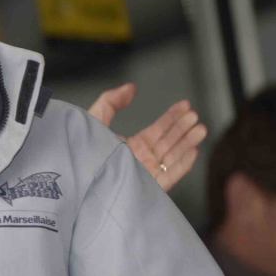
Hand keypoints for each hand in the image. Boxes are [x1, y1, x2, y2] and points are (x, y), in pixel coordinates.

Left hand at [88, 82, 206, 190]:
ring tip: (200, 128)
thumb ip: (111, 101)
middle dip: (183, 128)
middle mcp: (141, 161)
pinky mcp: (147, 188)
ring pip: (172, 157)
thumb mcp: (94, 120)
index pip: (158, 131)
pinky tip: (193, 150)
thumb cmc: (80, 151)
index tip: (185, 104)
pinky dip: (182, 164)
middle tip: (194, 115)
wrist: (75, 177)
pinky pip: (169, 177)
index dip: (172, 117)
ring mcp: (145, 175)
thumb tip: (131, 88)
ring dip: (187, 142)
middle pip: (168, 143)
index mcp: (130, 147)